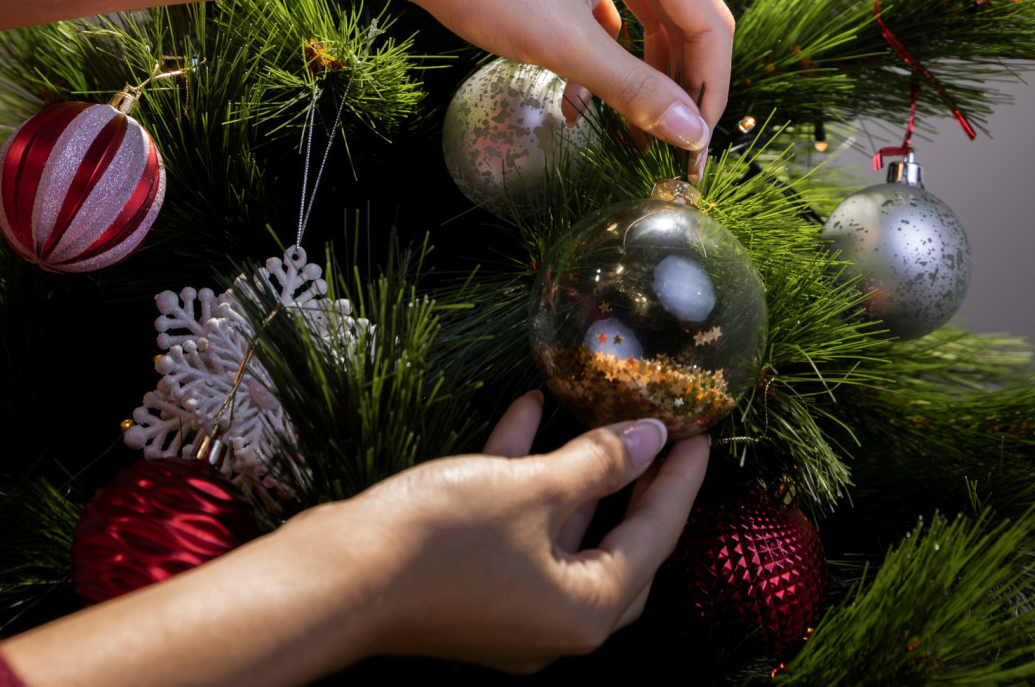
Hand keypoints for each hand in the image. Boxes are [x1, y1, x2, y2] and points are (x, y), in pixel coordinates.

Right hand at [343, 390, 709, 672]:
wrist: (336, 579)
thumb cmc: (440, 543)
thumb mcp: (531, 489)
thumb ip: (598, 462)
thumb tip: (650, 438)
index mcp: (587, 610)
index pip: (655, 537)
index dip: (679, 479)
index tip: (699, 436)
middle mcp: (556, 621)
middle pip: (619, 545)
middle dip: (639, 486)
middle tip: (663, 438)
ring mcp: (512, 608)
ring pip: (566, 532)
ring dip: (579, 472)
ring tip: (599, 414)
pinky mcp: (474, 587)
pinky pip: (518, 528)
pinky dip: (526, 477)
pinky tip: (527, 414)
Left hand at [349, 0, 733, 181]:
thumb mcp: (565, 46)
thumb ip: (636, 92)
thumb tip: (691, 136)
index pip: (708, 23)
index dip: (708, 90)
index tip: (697, 147)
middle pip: (684, 21)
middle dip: (675, 88)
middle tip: (669, 147)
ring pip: (650, 21)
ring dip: (640, 78)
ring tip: (630, 134)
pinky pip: (617, 12)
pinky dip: (608, 57)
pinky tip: (583, 101)